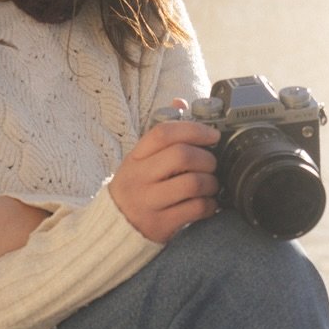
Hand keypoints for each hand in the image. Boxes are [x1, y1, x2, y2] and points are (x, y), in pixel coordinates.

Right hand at [109, 112, 220, 244]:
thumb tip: (179, 102)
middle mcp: (140, 178)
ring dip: (211, 182)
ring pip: (192, 183)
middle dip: (206, 158)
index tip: (212, 134)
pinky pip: (195, 209)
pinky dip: (209, 204)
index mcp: (136, 157)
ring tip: (211, 184)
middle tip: (212, 164)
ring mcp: (149, 202)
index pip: (163, 133)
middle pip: (182, 156)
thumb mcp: (140, 159)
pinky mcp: (161, 224)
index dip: (193, 129)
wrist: (116, 227)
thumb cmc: (136, 187)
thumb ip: (161, 134)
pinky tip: (207, 203)